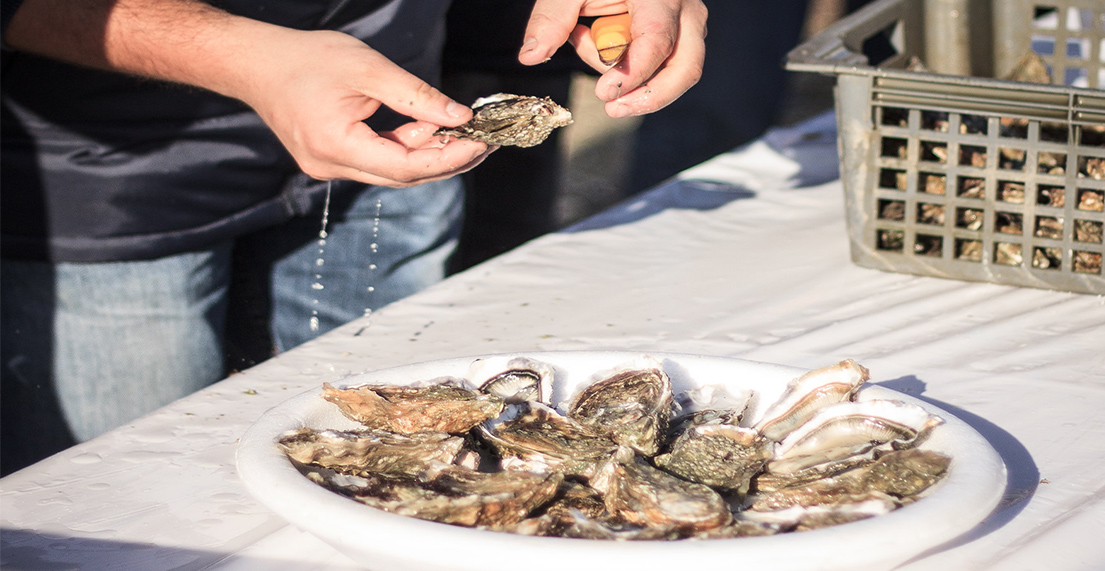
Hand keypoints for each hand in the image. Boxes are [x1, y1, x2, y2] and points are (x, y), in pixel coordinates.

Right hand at [233, 28, 494, 186]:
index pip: (406, 167)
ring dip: (427, 152)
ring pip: (392, 170)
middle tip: (483, 141)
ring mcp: (328, 167)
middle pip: (403, 176)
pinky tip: (425, 127)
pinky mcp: (330, 159)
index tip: (481, 143)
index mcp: (337, 147)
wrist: (255, 62)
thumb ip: (415, 96)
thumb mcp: (368, 68)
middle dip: (446, 160)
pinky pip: (378, 160)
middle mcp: (331, 167)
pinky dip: (405, 146)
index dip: (449, 158)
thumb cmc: (305, 58)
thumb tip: (458, 116)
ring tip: (458, 129)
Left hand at [519, 0, 706, 117]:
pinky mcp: (681, 38)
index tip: (604, 94)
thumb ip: (552, 17)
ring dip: (632, 77)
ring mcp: (688, 27)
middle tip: (613, 107)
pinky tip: (600, 44)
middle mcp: (686, 13)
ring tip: (587, 44)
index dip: (631, 74)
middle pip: (685, 70)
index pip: (657, 43)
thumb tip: (531, 55)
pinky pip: (663, 68)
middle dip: (648, 96)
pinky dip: (631, 68)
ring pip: (676, 74)